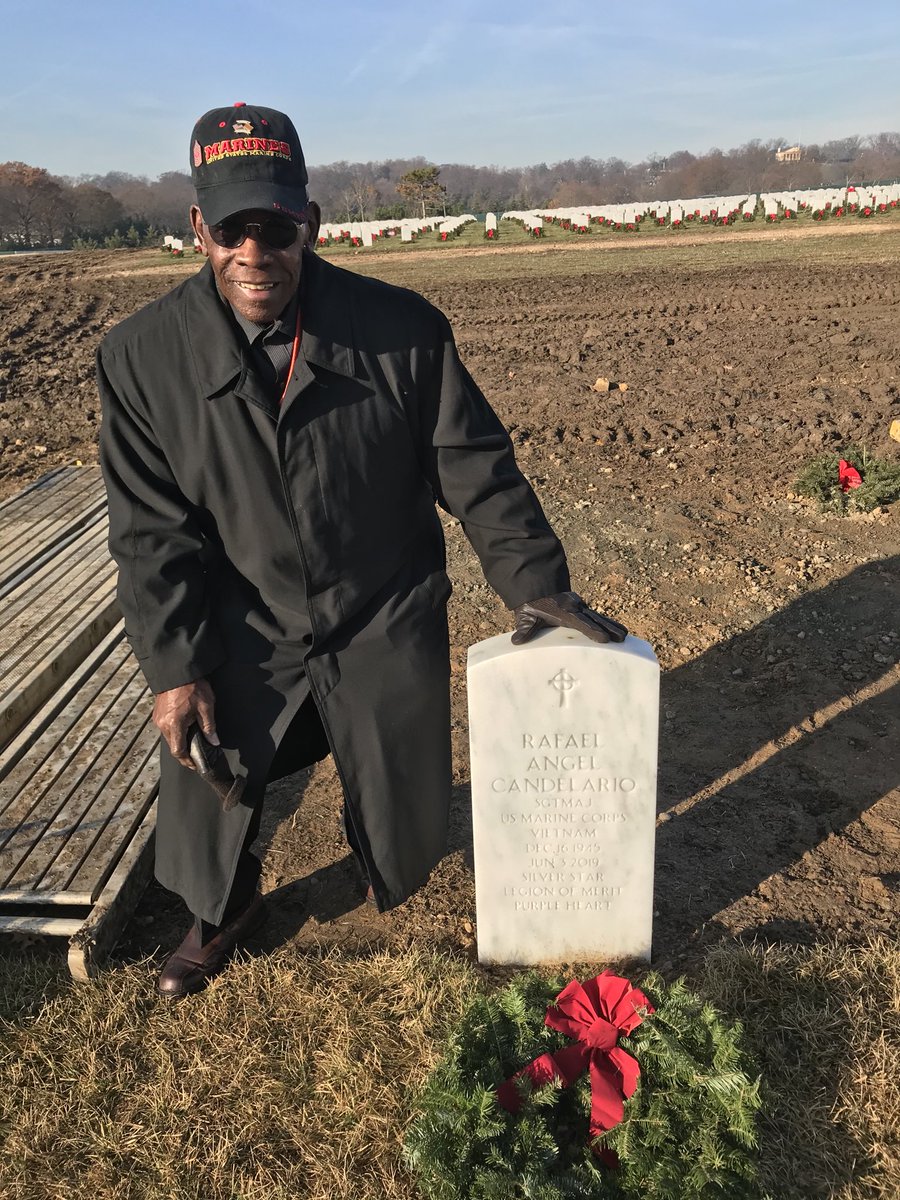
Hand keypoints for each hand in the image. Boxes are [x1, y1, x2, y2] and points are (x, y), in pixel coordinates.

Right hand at [152, 678, 217, 768]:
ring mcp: (158, 719)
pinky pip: (166, 729)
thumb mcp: (206, 707)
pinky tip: (185, 730)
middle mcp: (163, 724)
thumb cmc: (193, 687)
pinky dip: (175, 733)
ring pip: (169, 738)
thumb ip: (209, 727)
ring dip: (179, 742)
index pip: (178, 751)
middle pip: (173, 746)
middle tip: (196, 755)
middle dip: (184, 753)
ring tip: (192, 742)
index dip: (187, 760)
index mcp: (175, 724)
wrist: (177, 671)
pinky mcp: (157, 714)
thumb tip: (214, 742)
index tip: (195, 764)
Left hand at [511, 592, 627, 645]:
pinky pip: (596, 615)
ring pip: (598, 616)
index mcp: (563, 611)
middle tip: (622, 638)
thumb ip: (525, 628)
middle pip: (594, 619)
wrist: (535, 585)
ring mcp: (579, 605)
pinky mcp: (581, 607)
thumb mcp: (525, 615)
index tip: (605, 639)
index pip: (580, 622)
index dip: (592, 631)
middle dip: (609, 628)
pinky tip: (617, 630)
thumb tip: (517, 641)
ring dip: (612, 625)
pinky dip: (607, 622)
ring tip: (625, 635)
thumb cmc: (531, 604)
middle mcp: (574, 607)